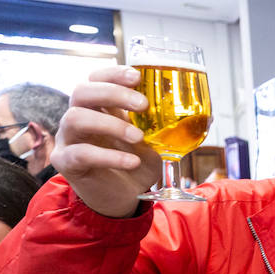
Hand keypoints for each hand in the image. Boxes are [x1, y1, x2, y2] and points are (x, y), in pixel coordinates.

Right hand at [52, 66, 162, 217]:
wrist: (122, 200)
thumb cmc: (135, 165)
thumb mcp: (154, 143)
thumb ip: (167, 126)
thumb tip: (206, 114)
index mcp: (98, 106)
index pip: (96, 78)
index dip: (113, 73)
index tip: (137, 76)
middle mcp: (79, 117)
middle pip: (82, 91)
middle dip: (113, 93)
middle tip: (143, 106)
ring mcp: (69, 139)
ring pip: (77, 118)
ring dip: (111, 124)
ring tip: (138, 137)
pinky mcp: (68, 163)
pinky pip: (82, 153)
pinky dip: (110, 156)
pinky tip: (132, 162)